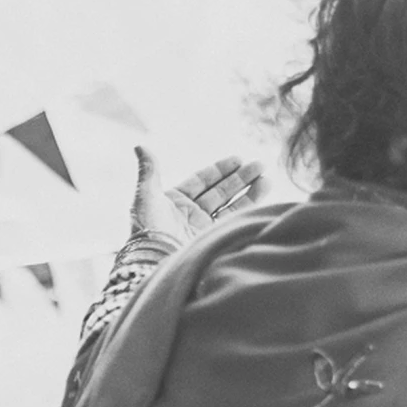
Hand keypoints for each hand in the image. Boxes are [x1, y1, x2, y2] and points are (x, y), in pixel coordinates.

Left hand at [130, 147, 267, 242]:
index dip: (220, 170)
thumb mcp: (145, 195)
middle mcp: (190, 215)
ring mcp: (202, 229)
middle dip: (240, 178)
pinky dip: (248, 207)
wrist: (155, 261)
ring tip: (266, 177)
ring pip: (230, 205)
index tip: (238, 159)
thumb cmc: (148, 229)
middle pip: (219, 192)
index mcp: (175, 202)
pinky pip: (233, 220)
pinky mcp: (212, 240)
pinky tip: (262, 194)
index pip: (201, 181)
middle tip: (260, 165)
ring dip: (249, 191)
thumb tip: (140, 146)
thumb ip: (149, 170)